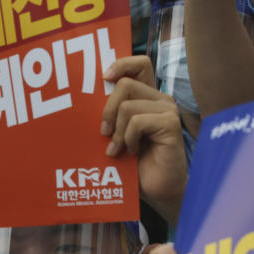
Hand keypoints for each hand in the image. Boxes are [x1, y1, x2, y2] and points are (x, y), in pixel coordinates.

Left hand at [102, 56, 186, 224]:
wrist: (157, 189)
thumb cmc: (135, 164)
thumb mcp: (117, 134)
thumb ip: (110, 115)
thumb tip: (82, 100)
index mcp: (148, 97)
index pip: (139, 64)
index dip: (121, 64)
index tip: (103, 78)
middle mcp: (160, 99)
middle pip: (125, 84)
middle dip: (107, 110)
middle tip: (104, 133)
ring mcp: (168, 110)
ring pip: (127, 106)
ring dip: (117, 132)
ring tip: (118, 149)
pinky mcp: (171, 124)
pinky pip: (137, 122)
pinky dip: (128, 140)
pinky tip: (133, 152)